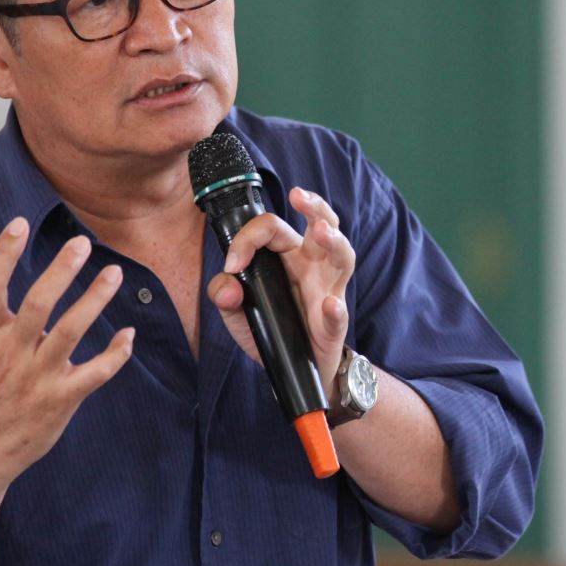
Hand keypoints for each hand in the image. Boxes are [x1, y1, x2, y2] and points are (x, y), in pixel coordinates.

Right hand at [0, 217, 134, 491]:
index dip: (3, 254)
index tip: (19, 223)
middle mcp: (10, 354)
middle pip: (37, 305)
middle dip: (60, 271)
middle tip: (82, 242)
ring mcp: (37, 378)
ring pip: (70, 333)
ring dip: (94, 301)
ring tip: (115, 273)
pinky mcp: (61, 400)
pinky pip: (94, 374)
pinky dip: (115, 354)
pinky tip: (128, 335)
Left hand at [206, 187, 354, 393]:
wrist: (294, 368)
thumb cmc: (271, 328)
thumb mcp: (236, 312)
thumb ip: (223, 294)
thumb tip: (227, 285)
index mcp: (288, 256)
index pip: (272, 229)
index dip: (249, 238)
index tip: (233, 263)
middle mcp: (313, 265)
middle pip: (323, 224)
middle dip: (314, 207)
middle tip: (299, 196)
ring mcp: (327, 291)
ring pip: (342, 257)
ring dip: (334, 242)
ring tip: (322, 232)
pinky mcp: (333, 323)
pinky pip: (338, 313)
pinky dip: (335, 309)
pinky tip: (329, 304)